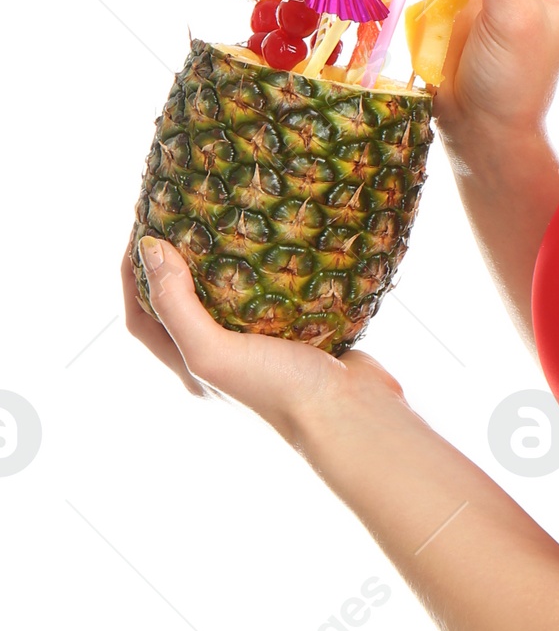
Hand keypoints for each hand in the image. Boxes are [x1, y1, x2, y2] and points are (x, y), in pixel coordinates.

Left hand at [126, 234, 404, 437]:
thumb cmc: (278, 390)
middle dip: (176, 262)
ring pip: (233, 298)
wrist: (352, 414)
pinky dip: (272, 271)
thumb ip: (176, 304)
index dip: (133, 274)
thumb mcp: (212, 352)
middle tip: (185, 216)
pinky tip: (280, 245)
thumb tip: (149, 245)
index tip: (143, 227)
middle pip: (183, 304)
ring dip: (226, 262)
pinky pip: (277, 296)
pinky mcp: (300, 336)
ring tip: (231, 221)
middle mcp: (221, 361)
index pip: (142, 317)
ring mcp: (262, 349)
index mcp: (191, 368)